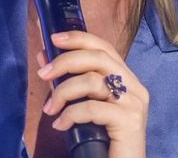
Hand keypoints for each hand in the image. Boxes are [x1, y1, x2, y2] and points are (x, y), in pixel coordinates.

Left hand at [36, 31, 148, 157]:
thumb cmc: (103, 140)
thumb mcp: (83, 105)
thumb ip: (68, 81)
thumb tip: (43, 57)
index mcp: (126, 79)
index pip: (104, 48)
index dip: (79, 39)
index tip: (54, 38)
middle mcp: (134, 87)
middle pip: (99, 58)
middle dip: (65, 61)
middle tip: (42, 73)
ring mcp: (134, 103)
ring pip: (93, 81)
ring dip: (64, 92)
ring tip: (51, 109)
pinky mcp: (130, 121)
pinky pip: (92, 108)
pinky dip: (71, 115)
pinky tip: (61, 126)